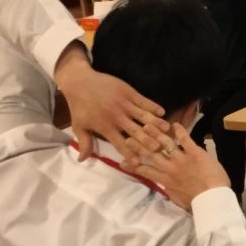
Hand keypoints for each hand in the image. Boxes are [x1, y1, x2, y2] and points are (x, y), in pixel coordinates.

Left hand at [54, 43, 168, 162]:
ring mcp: (124, 104)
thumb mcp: (79, 126)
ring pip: (143, 116)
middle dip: (148, 140)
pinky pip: (143, 101)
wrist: (80, 83)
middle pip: (135, 132)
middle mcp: (117, 118)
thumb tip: (82, 161)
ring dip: (155, 123)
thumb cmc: (79, 106)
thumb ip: (84, 144)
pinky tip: (162, 111)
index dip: (129, 153)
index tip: (139, 163)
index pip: (120, 143)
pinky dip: (153, 106)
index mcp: (106, 127)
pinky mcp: (128, 93)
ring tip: (167, 130)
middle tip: (160, 148)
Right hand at [132, 124, 229, 211]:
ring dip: (156, 134)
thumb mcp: (177, 199)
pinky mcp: (195, 153)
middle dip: (139, 144)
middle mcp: (170, 167)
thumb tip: (165, 187)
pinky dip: (180, 131)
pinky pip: (185, 139)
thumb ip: (169, 190)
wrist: (211, 198)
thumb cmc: (196, 202)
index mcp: (165, 180)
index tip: (122, 160)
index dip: (133, 165)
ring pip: (165, 143)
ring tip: (147, 125)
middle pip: (151, 153)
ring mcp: (182, 159)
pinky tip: (175, 123)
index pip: (145, 170)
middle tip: (129, 137)